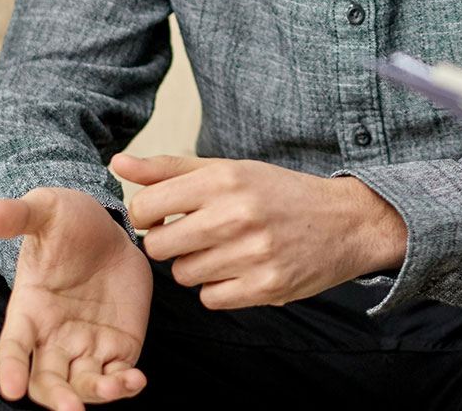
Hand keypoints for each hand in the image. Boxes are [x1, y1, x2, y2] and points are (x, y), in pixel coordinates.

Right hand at [0, 188, 151, 407]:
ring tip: (117, 387)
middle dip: (56, 398)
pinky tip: (136, 380)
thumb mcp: (45, 210)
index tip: (10, 387)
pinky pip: (118, 374)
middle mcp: (53, 336)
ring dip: (95, 393)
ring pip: (83, 384)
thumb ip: (18, 215)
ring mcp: (86, 344)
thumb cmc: (68, 221)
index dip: (9, 368)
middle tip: (71, 409)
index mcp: (29, 309)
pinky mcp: (117, 346)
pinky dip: (126, 384)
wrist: (108, 228)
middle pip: (46, 381)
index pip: (12, 347)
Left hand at [114, 154, 406, 309]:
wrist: (345, 222)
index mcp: (223, 179)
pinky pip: (210, 299)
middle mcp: (237, 214)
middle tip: (193, 236)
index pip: (145, 207)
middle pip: (157, 247)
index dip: (146, 216)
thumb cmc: (278, 193)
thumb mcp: (228, 169)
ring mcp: (252, 254)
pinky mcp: (267, 287)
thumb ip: (169, 168)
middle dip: (167, 245)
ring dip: (196, 267)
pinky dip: (219, 289)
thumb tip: (116, 162)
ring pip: (183, 275)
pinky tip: (240, 270)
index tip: (164, 216)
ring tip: (224, 251)